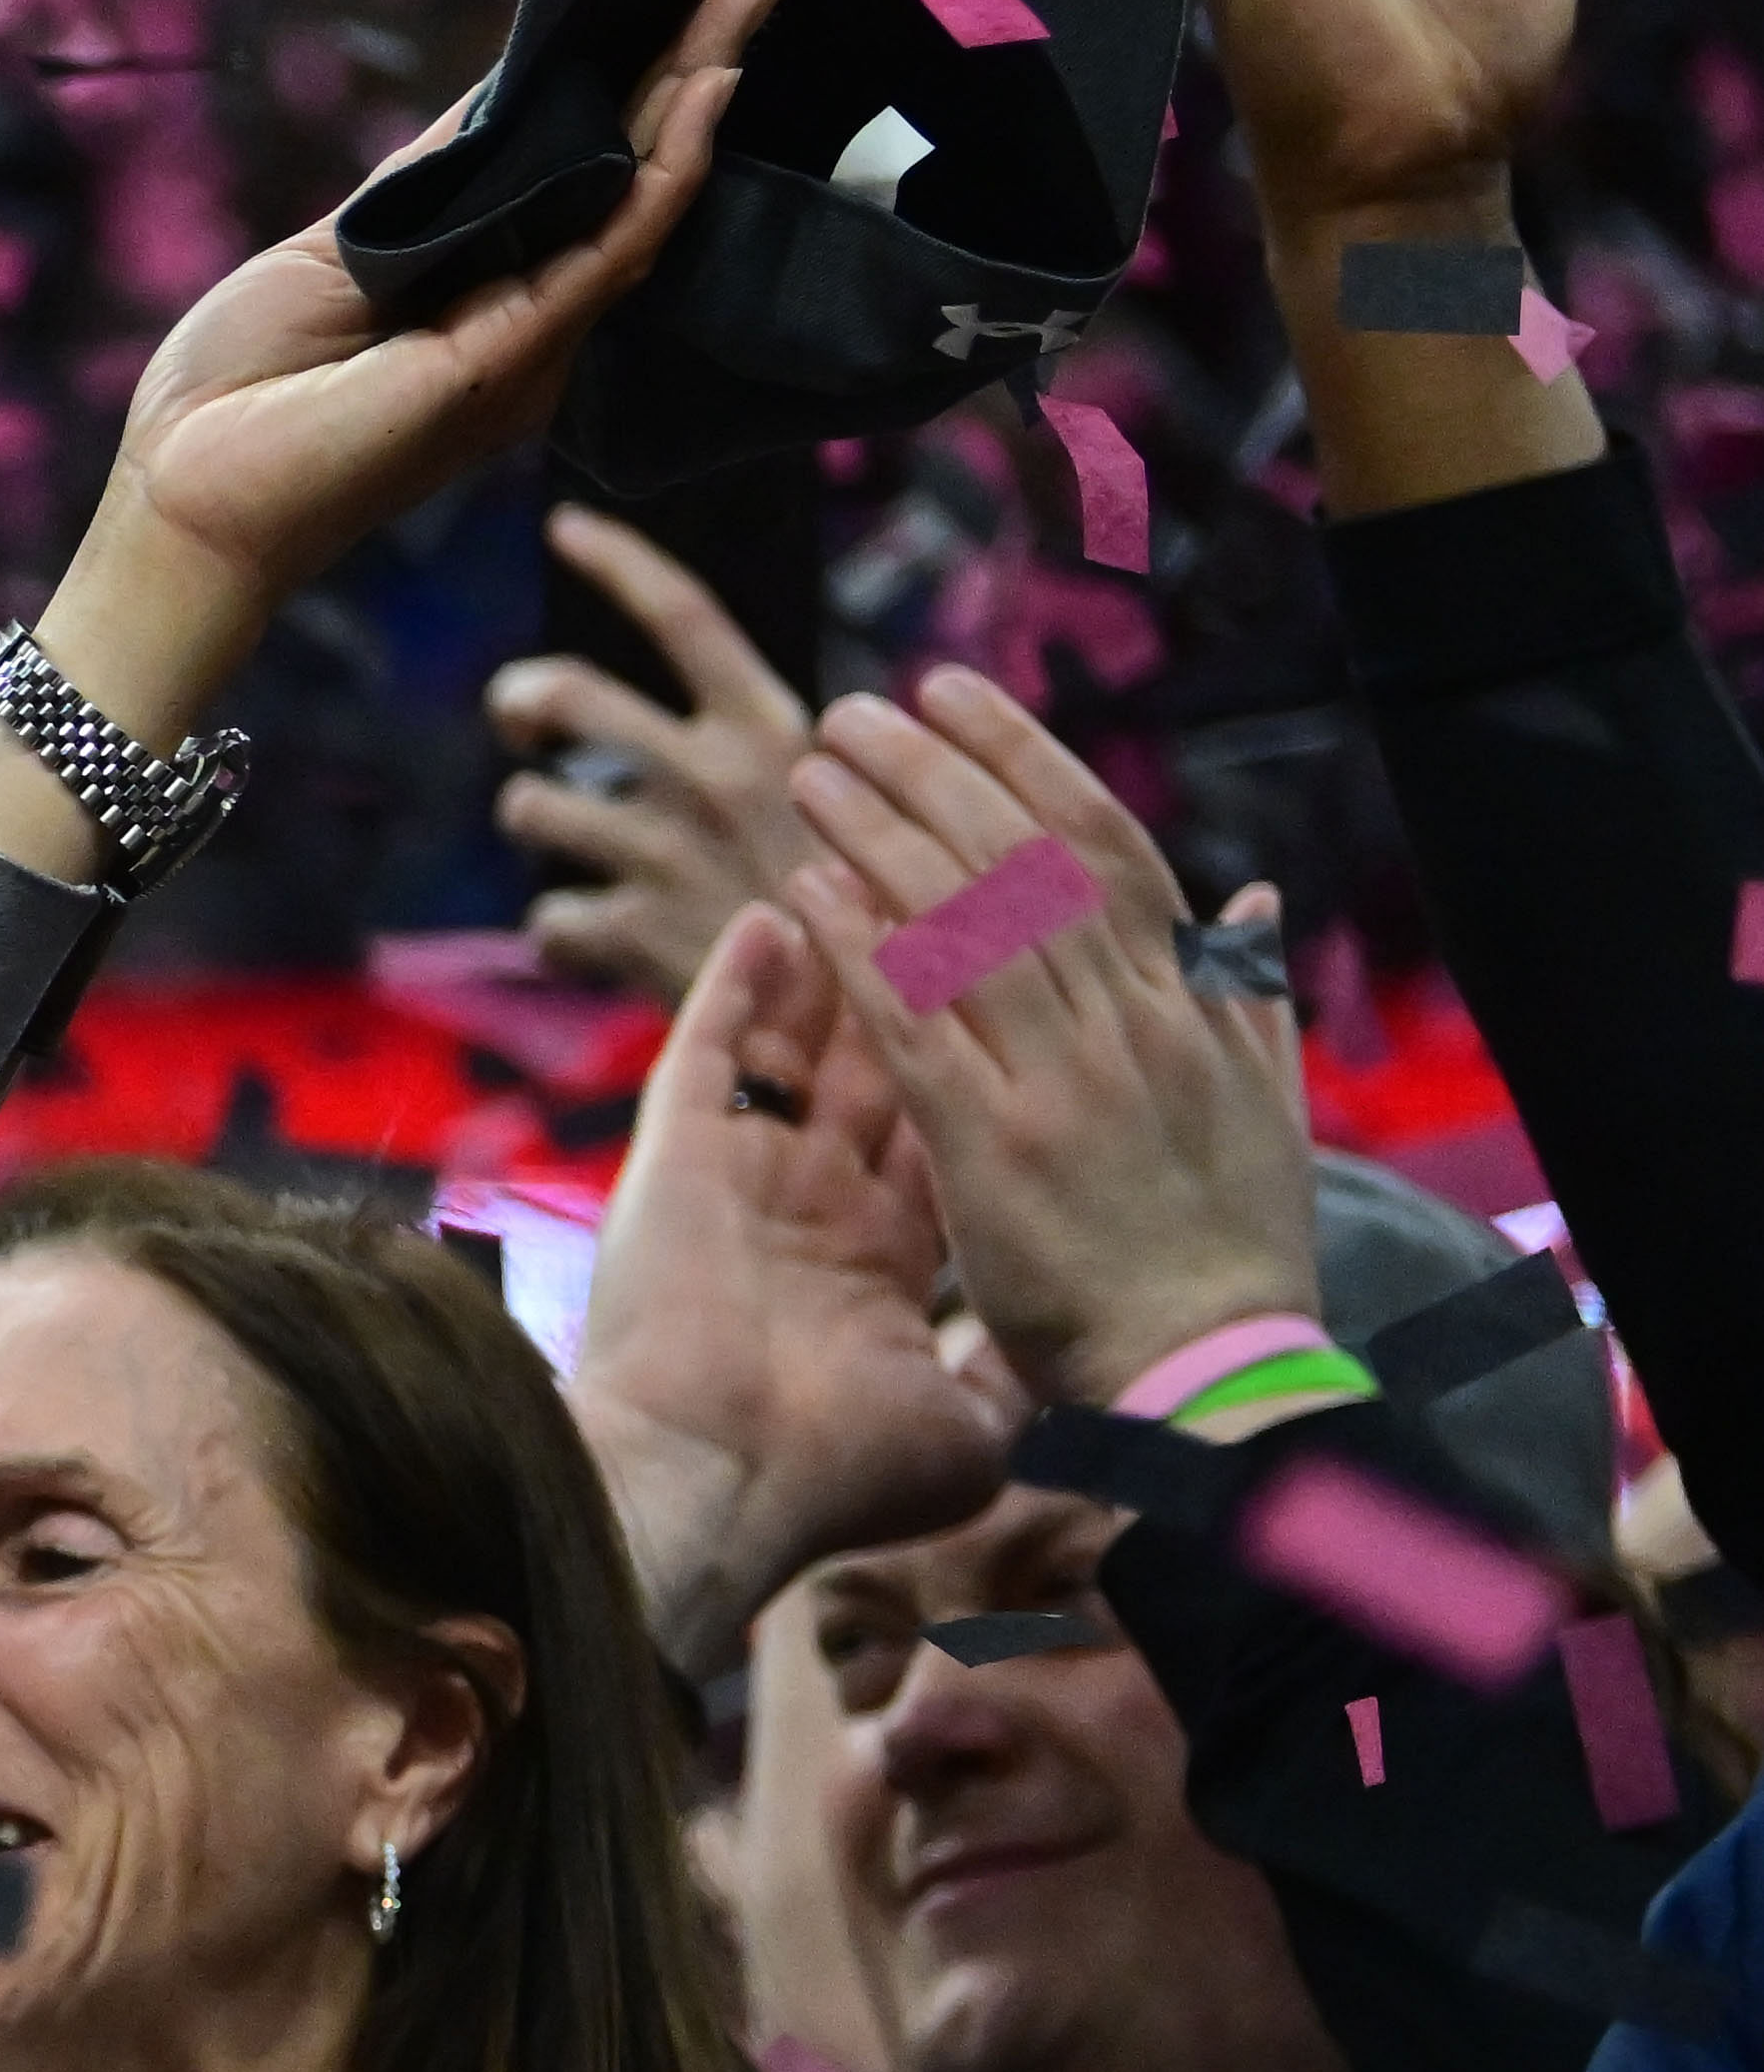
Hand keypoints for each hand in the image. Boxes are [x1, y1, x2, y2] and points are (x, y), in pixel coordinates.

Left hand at [86, 0, 783, 662]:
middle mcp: (525, 322)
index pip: (570, 171)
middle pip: (624, 175)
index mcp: (480, 295)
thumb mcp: (336, 248)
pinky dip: (662, 167)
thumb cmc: (236, 393)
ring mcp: (529, 342)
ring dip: (696, 93)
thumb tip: (501, 90)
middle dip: (690, 71)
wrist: (182, 499)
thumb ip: (430, 178)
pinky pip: (612, 246)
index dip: (622, 86)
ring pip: (639, 201)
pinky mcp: (514, 357)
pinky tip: (700, 91)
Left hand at [492, 508, 818, 1003]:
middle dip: (520, 701)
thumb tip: (685, 728)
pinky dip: (566, 935)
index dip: (618, 562)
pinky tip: (610, 948)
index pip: (685, 615)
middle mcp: (709, 776)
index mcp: (773, 728)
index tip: (564, 524)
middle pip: (566, 694)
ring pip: (529, 805)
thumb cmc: (858, 917)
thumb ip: (759, 762)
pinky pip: (545, 918)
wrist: (869, 1037)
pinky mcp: (624, 934)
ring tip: (581, 852)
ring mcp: (660, 853)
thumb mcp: (840, 807)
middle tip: (523, 723)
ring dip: (538, 822)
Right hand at [572, 906, 1018, 1667]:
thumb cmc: (832, 1474)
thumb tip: (1078, 1372)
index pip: (949, 1123)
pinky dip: (742, 978)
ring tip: (878, 870)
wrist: (714, 1489)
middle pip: (883, 1060)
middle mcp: (812, 1202)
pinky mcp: (678, 1157)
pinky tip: (775, 911)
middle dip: (924, 976)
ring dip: (842, 953)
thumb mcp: (965, 1432)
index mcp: (878, 1255)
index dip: (991, 1056)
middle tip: (962, 897)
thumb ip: (1015, 1380)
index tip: (1036, 991)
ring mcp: (741, 1176)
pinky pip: (711, 1045)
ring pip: (801, 1040)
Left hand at [776, 674, 1320, 1413]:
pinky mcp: (995, 1149)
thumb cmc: (1230, 1250)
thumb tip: (1250, 892)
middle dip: (933, 772)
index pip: (1100, 843)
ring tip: (811, 768)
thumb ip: (1250, 995)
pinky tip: (806, 889)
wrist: (1212, 1375)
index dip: (1024, 759)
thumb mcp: (1266, 1104)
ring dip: (881, 832)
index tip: (957, 696)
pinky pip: (918, 1025)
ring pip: (963, 921)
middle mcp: (1127, 1022)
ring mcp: (1061, 1080)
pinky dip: (864, 948)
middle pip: (1018, 860)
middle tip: (854, 710)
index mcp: (1187, 1005)